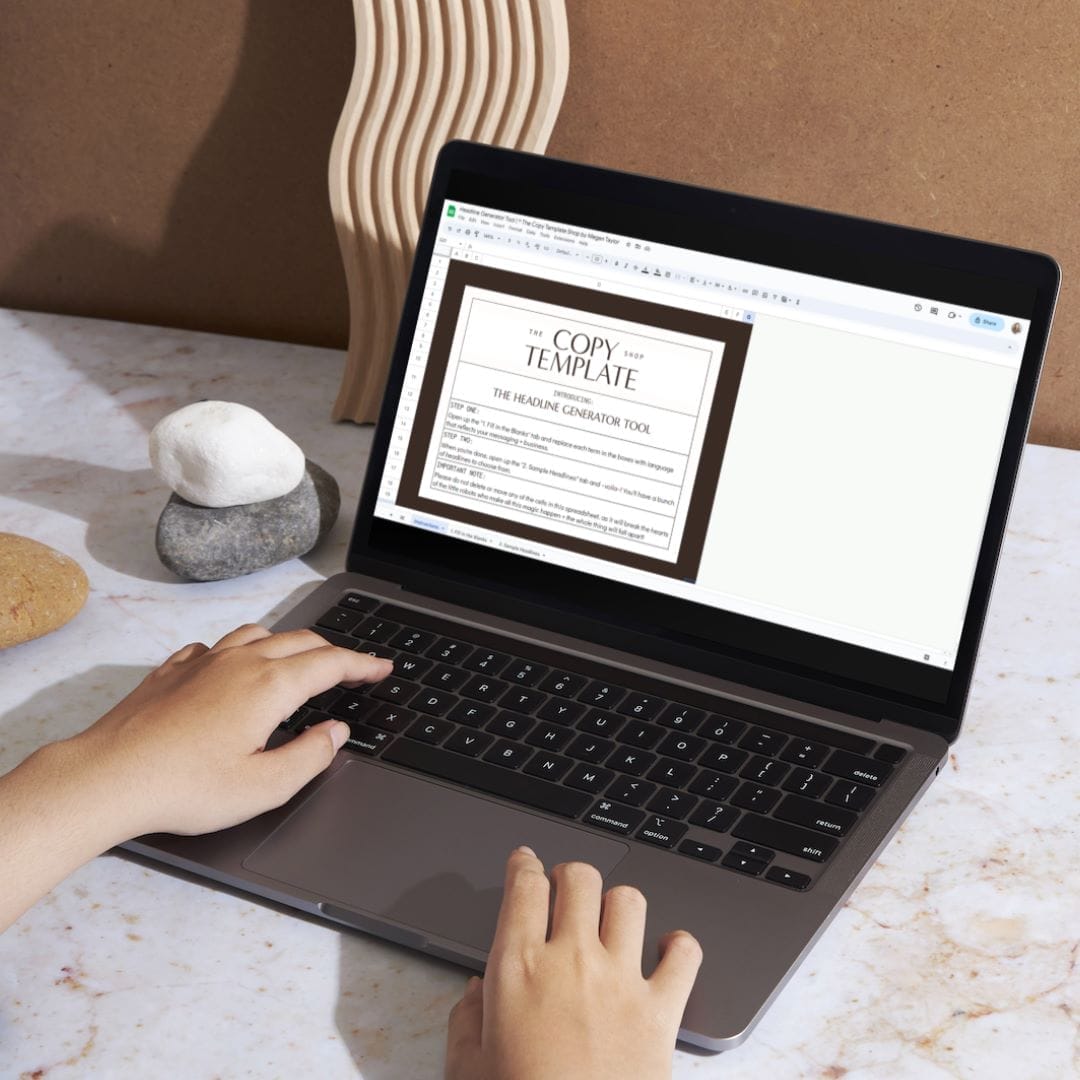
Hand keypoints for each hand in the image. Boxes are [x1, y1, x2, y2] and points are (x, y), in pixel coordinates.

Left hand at [61, 624, 391, 839]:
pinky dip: (241, 650)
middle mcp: (240, 662)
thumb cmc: (183, 787)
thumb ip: (310, 756)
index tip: (382, 667)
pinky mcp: (173, 671)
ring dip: (289, 644)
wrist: (108, 777)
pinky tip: (235, 669)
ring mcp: (204, 662)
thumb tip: (335, 733)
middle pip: (301, 641)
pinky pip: (218, 645)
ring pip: (260, 634)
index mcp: (269, 686)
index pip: (331, 663)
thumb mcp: (264, 787)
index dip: (363, 664)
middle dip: (334, 653)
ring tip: (299, 663)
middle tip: (354, 669)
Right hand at [445, 848, 701, 1079]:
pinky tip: (667, 950)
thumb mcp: (467, 1069)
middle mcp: (571, 961)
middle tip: (566, 890)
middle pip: (579, 878)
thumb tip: (472, 993)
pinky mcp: (661, 1011)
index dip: (524, 864)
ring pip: (629, 901)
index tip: (525, 862)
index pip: (524, 886)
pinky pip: (684, 954)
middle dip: (570, 875)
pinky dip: (679, 946)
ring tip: (611, 919)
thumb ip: (464, 1021)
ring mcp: (620, 981)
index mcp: (517, 969)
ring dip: (617, 903)